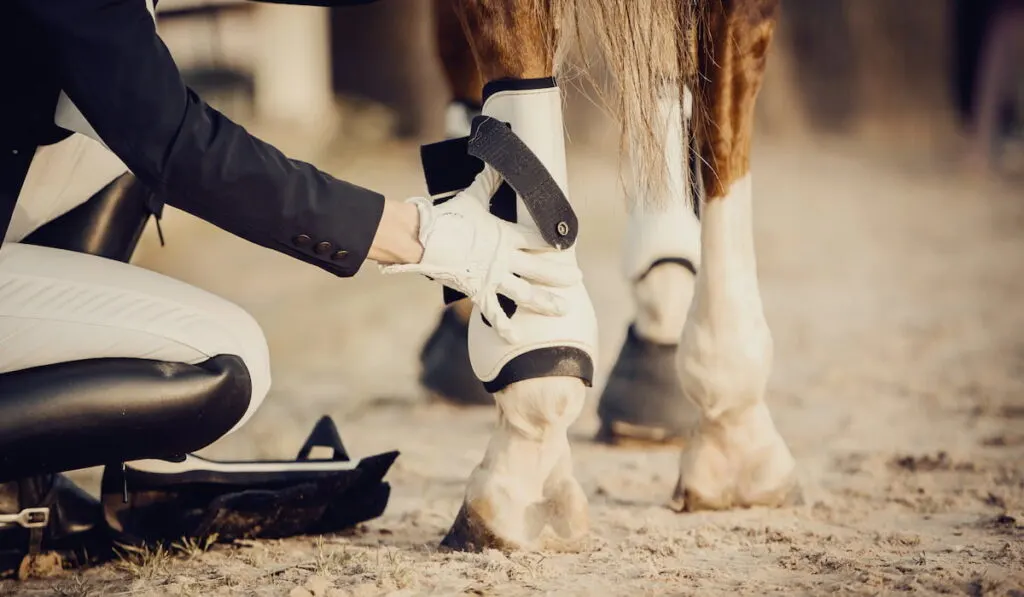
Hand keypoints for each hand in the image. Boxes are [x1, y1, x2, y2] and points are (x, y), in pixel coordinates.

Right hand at [380, 171, 579, 343]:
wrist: (425, 238)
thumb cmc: (449, 217)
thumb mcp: (472, 197)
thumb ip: (489, 182)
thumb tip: (497, 160)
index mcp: (505, 235)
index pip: (537, 240)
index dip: (554, 243)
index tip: (568, 245)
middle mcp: (505, 259)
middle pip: (540, 269)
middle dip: (561, 275)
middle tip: (578, 278)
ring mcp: (493, 277)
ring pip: (526, 294)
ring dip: (546, 302)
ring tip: (564, 309)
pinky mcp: (479, 291)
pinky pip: (494, 312)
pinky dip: (504, 326)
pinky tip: (517, 337)